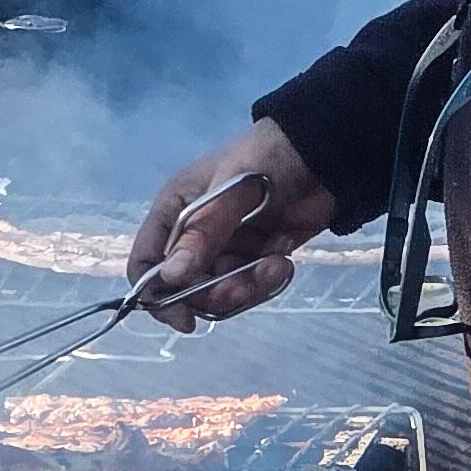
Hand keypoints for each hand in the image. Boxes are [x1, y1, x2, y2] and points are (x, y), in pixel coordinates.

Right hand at [128, 121, 336, 326]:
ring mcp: (226, 246)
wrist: (325, 152)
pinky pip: (251, 286)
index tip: (185, 318)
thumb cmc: (268, 156)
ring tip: (276, 265)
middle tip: (244, 285)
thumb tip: (170, 277)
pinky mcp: (256, 256)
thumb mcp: (234, 190)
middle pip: (187, 287)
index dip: (156, 294)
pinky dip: (268, 279)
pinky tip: (284, 257)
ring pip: (222, 291)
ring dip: (248, 286)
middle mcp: (194, 234)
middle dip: (215, 292)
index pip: (145, 262)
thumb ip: (203, 233)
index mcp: (175, 210)